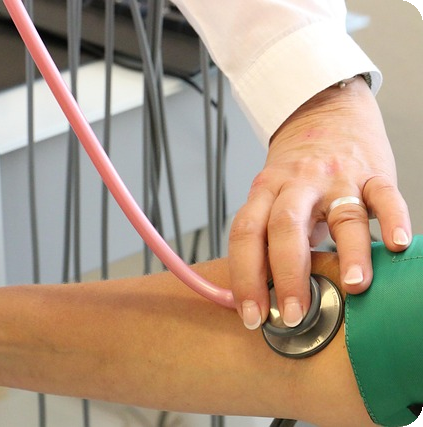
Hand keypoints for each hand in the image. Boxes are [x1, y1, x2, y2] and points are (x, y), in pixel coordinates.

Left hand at [229, 76, 410, 328]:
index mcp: (265, 191)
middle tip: (293, 315)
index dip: (244, 277)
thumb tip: (252, 296)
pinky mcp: (373, 173)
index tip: (252, 316)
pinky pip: (385, 195)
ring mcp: (336, 177)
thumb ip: (265, 240)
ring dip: (348, 252)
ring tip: (353, 286)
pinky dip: (392, 220)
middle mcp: (297, 184)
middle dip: (287, 276)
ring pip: (341, 213)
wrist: (325, 112)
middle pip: (285, 227)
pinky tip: (397, 245)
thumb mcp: (270, 196)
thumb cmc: (295, 170)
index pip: (246, 235)